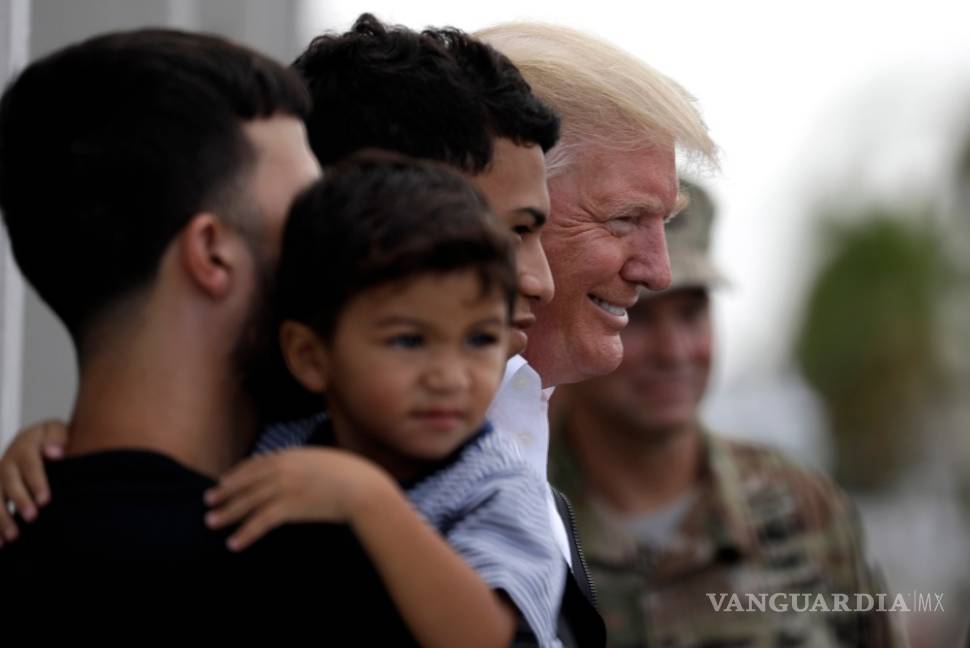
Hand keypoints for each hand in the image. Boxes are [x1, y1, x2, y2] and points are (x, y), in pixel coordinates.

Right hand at [0, 419, 67, 545]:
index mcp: (24, 447)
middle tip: (32, 517)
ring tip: (14, 536)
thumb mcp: (54, 430)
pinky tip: (0, 545)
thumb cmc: (51, 438)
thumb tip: (55, 452)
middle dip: (20, 501)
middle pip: (10, 483)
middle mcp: (7, 462)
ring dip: (2, 518)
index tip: (45, 500)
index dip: (36, 483)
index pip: (30, 466)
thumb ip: (56, 438)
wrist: (34, 439)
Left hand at [204, 447, 394, 551]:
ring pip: (247, 502)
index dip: (237, 474)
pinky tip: (234, 543)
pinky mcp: (289, 507)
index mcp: (291, 454)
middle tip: (208, 502)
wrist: (364, 489)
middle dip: (224, 492)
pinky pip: (260, 522)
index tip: (224, 481)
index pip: (255, 464)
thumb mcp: (325, 461)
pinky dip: (245, 533)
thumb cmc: (353, 476)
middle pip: (245, 481)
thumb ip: (307, 464)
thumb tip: (301, 470)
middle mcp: (283, 468)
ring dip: (227, 513)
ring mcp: (284, 486)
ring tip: (212, 523)